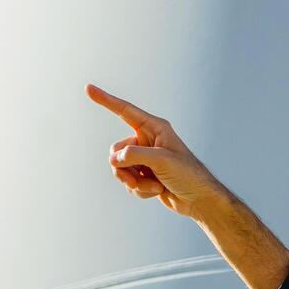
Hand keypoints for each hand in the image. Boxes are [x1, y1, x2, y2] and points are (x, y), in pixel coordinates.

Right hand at [85, 83, 227, 218]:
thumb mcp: (162, 160)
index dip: (106, 100)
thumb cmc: (188, 175)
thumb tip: (115, 159)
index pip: (125, 111)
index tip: (88, 89)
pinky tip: (157, 192)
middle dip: (123, 168)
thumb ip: (135, 154)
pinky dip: (140, 190)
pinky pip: (128, 182)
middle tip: (136, 179)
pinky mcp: (144, 176)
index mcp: (154, 128)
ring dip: (135, 182)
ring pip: (120, 169)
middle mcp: (147, 141)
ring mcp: (145, 159)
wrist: (200, 200)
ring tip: (154, 186)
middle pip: (116, 150)